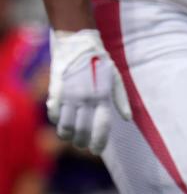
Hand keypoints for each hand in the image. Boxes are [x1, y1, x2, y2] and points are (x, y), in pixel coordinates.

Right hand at [47, 29, 131, 154]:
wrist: (78, 43)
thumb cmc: (100, 61)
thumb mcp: (116, 78)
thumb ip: (121, 99)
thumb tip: (127, 118)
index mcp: (102, 96)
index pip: (101, 127)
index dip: (99, 142)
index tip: (97, 150)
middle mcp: (85, 98)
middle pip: (81, 132)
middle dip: (83, 142)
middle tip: (84, 144)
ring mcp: (68, 96)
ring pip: (64, 128)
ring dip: (68, 136)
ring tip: (73, 136)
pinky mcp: (55, 92)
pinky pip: (53, 116)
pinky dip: (57, 122)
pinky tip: (62, 120)